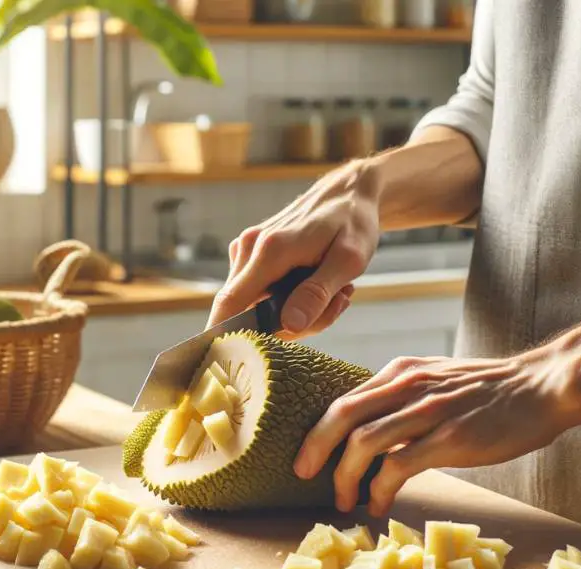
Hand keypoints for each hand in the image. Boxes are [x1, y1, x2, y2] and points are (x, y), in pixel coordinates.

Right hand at [208, 160, 382, 338]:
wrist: (349, 193)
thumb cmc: (353, 222)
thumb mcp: (349, 260)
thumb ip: (318, 293)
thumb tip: (291, 325)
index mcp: (270, 251)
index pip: (230, 306)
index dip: (227, 338)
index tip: (236, 363)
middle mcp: (249, 249)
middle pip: (250, 314)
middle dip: (293, 323)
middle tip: (336, 304)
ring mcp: (246, 251)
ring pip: (258, 307)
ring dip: (297, 311)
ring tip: (334, 290)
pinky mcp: (251, 255)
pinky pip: (263, 294)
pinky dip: (291, 299)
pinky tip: (319, 284)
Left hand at [293, 352, 572, 515]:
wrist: (543, 386)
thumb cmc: (490, 390)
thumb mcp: (437, 379)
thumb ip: (402, 397)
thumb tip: (369, 430)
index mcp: (401, 371)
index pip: (344, 398)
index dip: (317, 429)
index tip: (306, 455)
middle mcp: (408, 386)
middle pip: (342, 415)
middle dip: (315, 448)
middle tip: (302, 475)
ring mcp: (429, 411)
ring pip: (365, 442)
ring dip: (345, 476)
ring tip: (344, 500)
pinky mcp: (450, 438)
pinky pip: (399, 466)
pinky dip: (380, 489)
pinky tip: (378, 505)